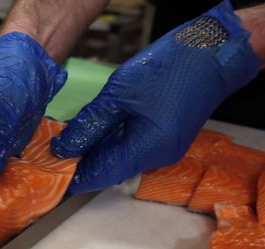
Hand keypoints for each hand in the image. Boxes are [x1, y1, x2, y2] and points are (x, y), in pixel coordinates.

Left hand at [52, 0, 260, 193]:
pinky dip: (113, 144)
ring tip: (71, 142)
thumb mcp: (119, 94)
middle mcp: (159, 158)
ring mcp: (165, 151)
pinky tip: (96, 133)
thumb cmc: (171, 67)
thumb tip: (64, 148)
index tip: (51, 175)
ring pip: (121, 160)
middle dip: (83, 164)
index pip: (101, 175)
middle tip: (55, 155)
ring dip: (97, 153)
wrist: (213, 54)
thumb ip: (90, 125)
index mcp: (148, 149)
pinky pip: (134, 150)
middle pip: (111, 170)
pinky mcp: (167, 141)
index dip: (74, 177)